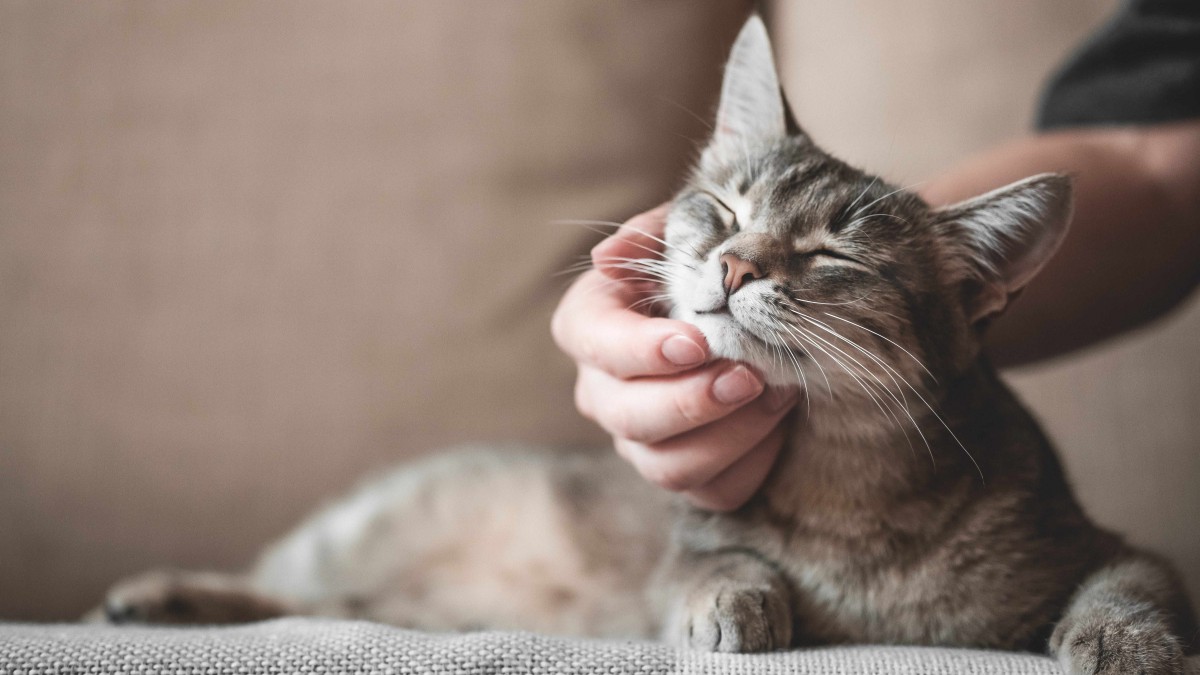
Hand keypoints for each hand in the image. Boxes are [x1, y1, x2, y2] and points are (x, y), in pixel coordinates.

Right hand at [551, 205, 799, 510]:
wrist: (757, 307)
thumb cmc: (709, 263)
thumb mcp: (686, 230)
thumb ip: (652, 232)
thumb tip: (605, 258)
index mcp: (590, 325)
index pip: (592, 343)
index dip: (639, 349)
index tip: (696, 342)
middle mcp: (602, 390)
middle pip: (626, 416)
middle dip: (692, 401)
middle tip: (749, 376)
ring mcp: (639, 441)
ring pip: (667, 466)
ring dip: (728, 435)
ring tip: (777, 394)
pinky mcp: (685, 474)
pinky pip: (712, 491)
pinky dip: (751, 463)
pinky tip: (780, 425)